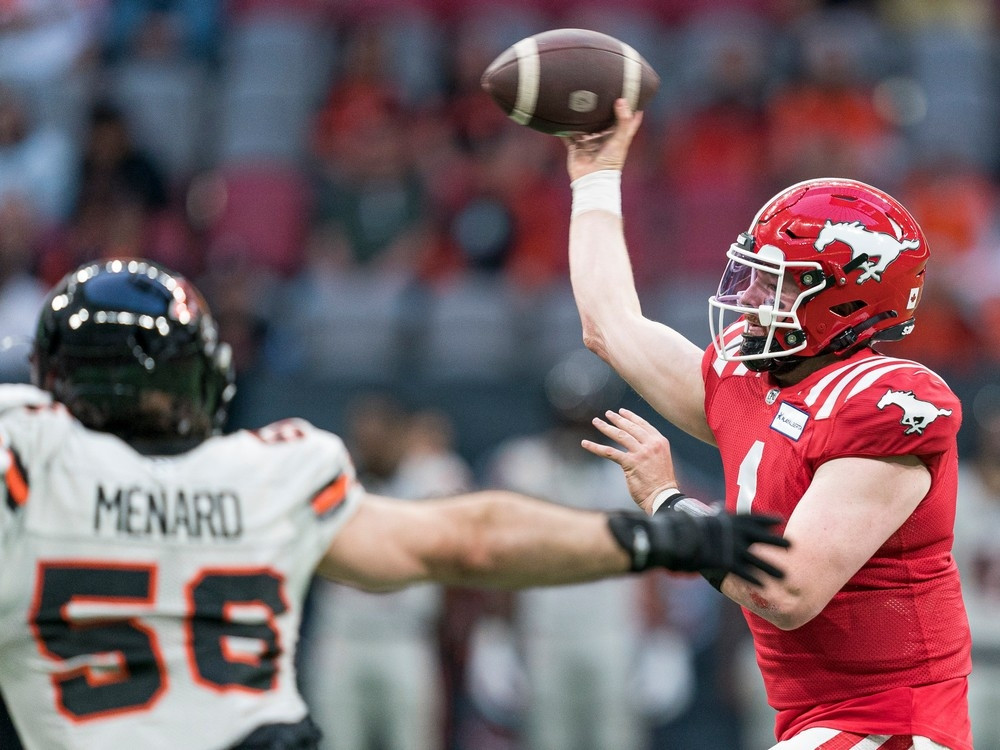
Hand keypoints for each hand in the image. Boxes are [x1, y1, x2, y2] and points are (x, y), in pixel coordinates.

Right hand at [564, 99, 643, 181]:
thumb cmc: (610, 162)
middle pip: (603, 120)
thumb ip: (623, 120)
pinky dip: (564, 128)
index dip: (630, 108)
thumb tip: (621, 100)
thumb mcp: (620, 138)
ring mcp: (588, 142)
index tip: (631, 93)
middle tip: (599, 91)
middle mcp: (603, 138)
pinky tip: (561, 117)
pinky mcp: (576, 147)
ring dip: (581, 117)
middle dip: (601, 108)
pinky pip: (568, 136)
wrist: (592, 179)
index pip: (626, 120)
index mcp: (617, 136)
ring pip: (584, 125)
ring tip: (578, 101)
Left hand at [582, 407, 676, 513]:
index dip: (631, 417)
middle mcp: (651, 444)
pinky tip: (585, 443)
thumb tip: (636, 444)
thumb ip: (650, 449)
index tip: (621, 411)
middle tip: (607, 414)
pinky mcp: (630, 463)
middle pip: (630, 428)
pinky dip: (595, 447)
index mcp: (660, 442)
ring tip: (596, 422)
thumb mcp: (661, 459)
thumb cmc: (661, 483)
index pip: (643, 425)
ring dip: (606, 427)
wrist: (663, 497)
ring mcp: (641, 453)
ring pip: (620, 436)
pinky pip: (609, 452)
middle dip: (617, 419)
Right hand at [608, 511, 788, 585]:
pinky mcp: (724, 562)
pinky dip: (754, 580)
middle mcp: (731, 532)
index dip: (766, 519)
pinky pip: (743, 573)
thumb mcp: (697, 518)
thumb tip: (714, 512)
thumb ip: (711, 519)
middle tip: (795, 546)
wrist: (670, 537)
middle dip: (778, 542)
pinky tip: (765, 587)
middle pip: (760, 538)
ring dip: (772, 567)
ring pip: (756, 559)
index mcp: (725, 519)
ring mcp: (728, 547)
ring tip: (787, 576)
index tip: (780, 520)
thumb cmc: (679, 527)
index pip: (750, 518)